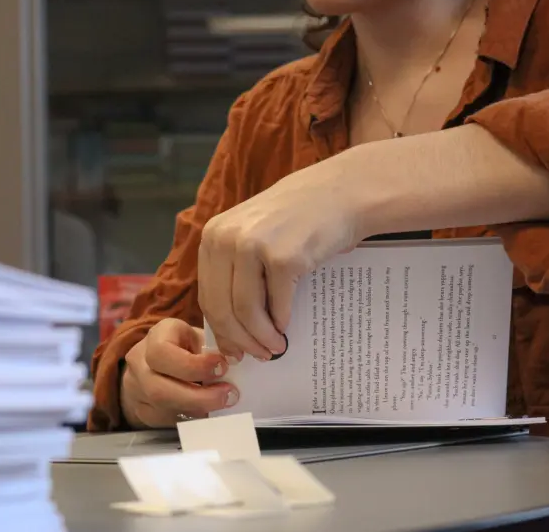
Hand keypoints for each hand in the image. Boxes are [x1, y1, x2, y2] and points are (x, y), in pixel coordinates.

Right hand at [120, 318, 238, 427]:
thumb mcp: (200, 339)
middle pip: (158, 388)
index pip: (162, 352)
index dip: (193, 365)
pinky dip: (191, 418)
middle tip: (229, 395)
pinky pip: (166, 420)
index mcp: (157, 335)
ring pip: (161, 408)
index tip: (222, 368)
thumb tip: (235, 364)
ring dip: (197, 409)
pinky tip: (208, 412)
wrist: (162, 360)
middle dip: (198, 396)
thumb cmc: (189, 347)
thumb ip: (214, 350)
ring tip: (222, 404)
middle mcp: (139, 361)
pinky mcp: (143, 409)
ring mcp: (136, 387)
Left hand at [198, 162, 362, 361]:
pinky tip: (288, 329)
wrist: (340, 192)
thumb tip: (231, 327)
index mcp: (213, 235)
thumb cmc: (298, 218)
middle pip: (222, 308)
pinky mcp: (282, 257)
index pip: (208, 295)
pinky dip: (282, 323)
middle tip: (257, 355)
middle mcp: (226, 238)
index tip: (234, 348)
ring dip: (261, 338)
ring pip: (246, 312)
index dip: (221, 328)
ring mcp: (252, 246)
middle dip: (240, 340)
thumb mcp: (251, 232)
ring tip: (275, 348)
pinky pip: (276, 305)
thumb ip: (235, 269)